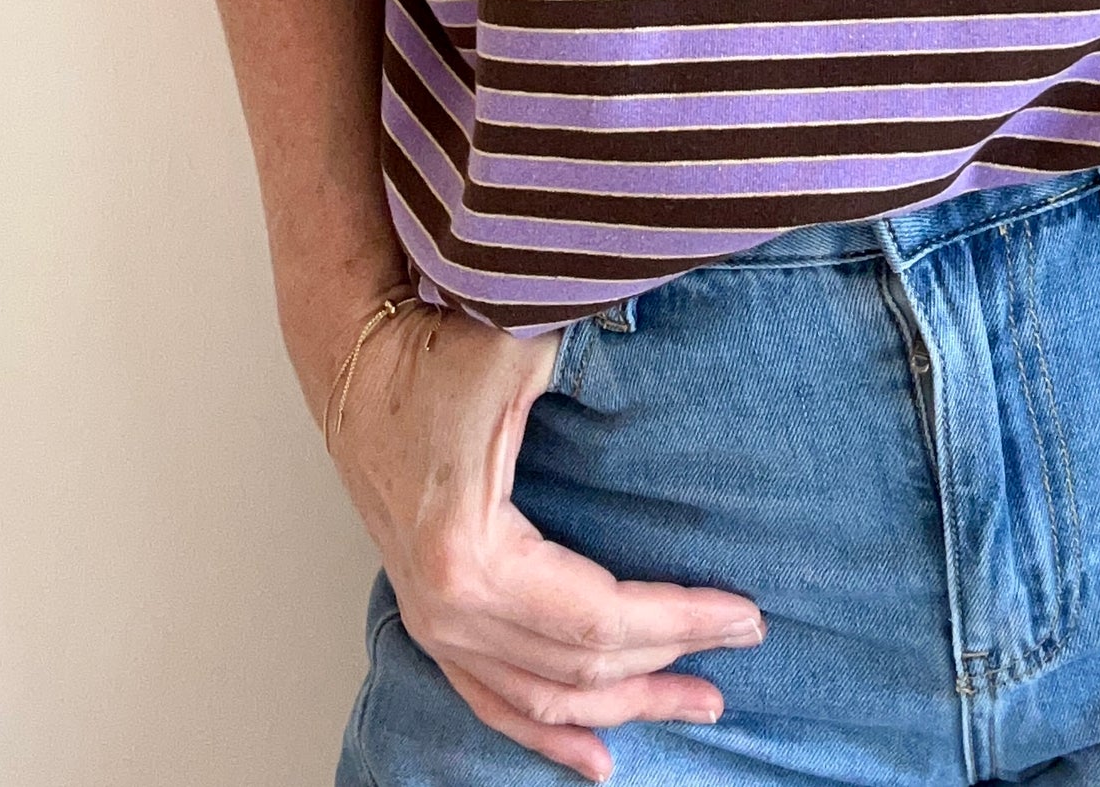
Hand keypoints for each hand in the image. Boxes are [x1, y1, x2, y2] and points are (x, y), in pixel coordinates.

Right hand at [329, 302, 766, 780]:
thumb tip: (690, 370)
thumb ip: (602, 365)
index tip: (745, 614)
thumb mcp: (524, 353)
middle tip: (741, 646)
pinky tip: (596, 757)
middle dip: (669, 664)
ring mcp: (432, 623)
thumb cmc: (435, 353)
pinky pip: (493, 700)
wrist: (353, 360)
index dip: (680, 621)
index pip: (599, 617)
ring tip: (695, 703)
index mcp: (471, 556)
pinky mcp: (430, 619)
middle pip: (579, 666)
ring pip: (541, 697)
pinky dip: (546, 732)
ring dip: (622, 708)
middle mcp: (448, 608)